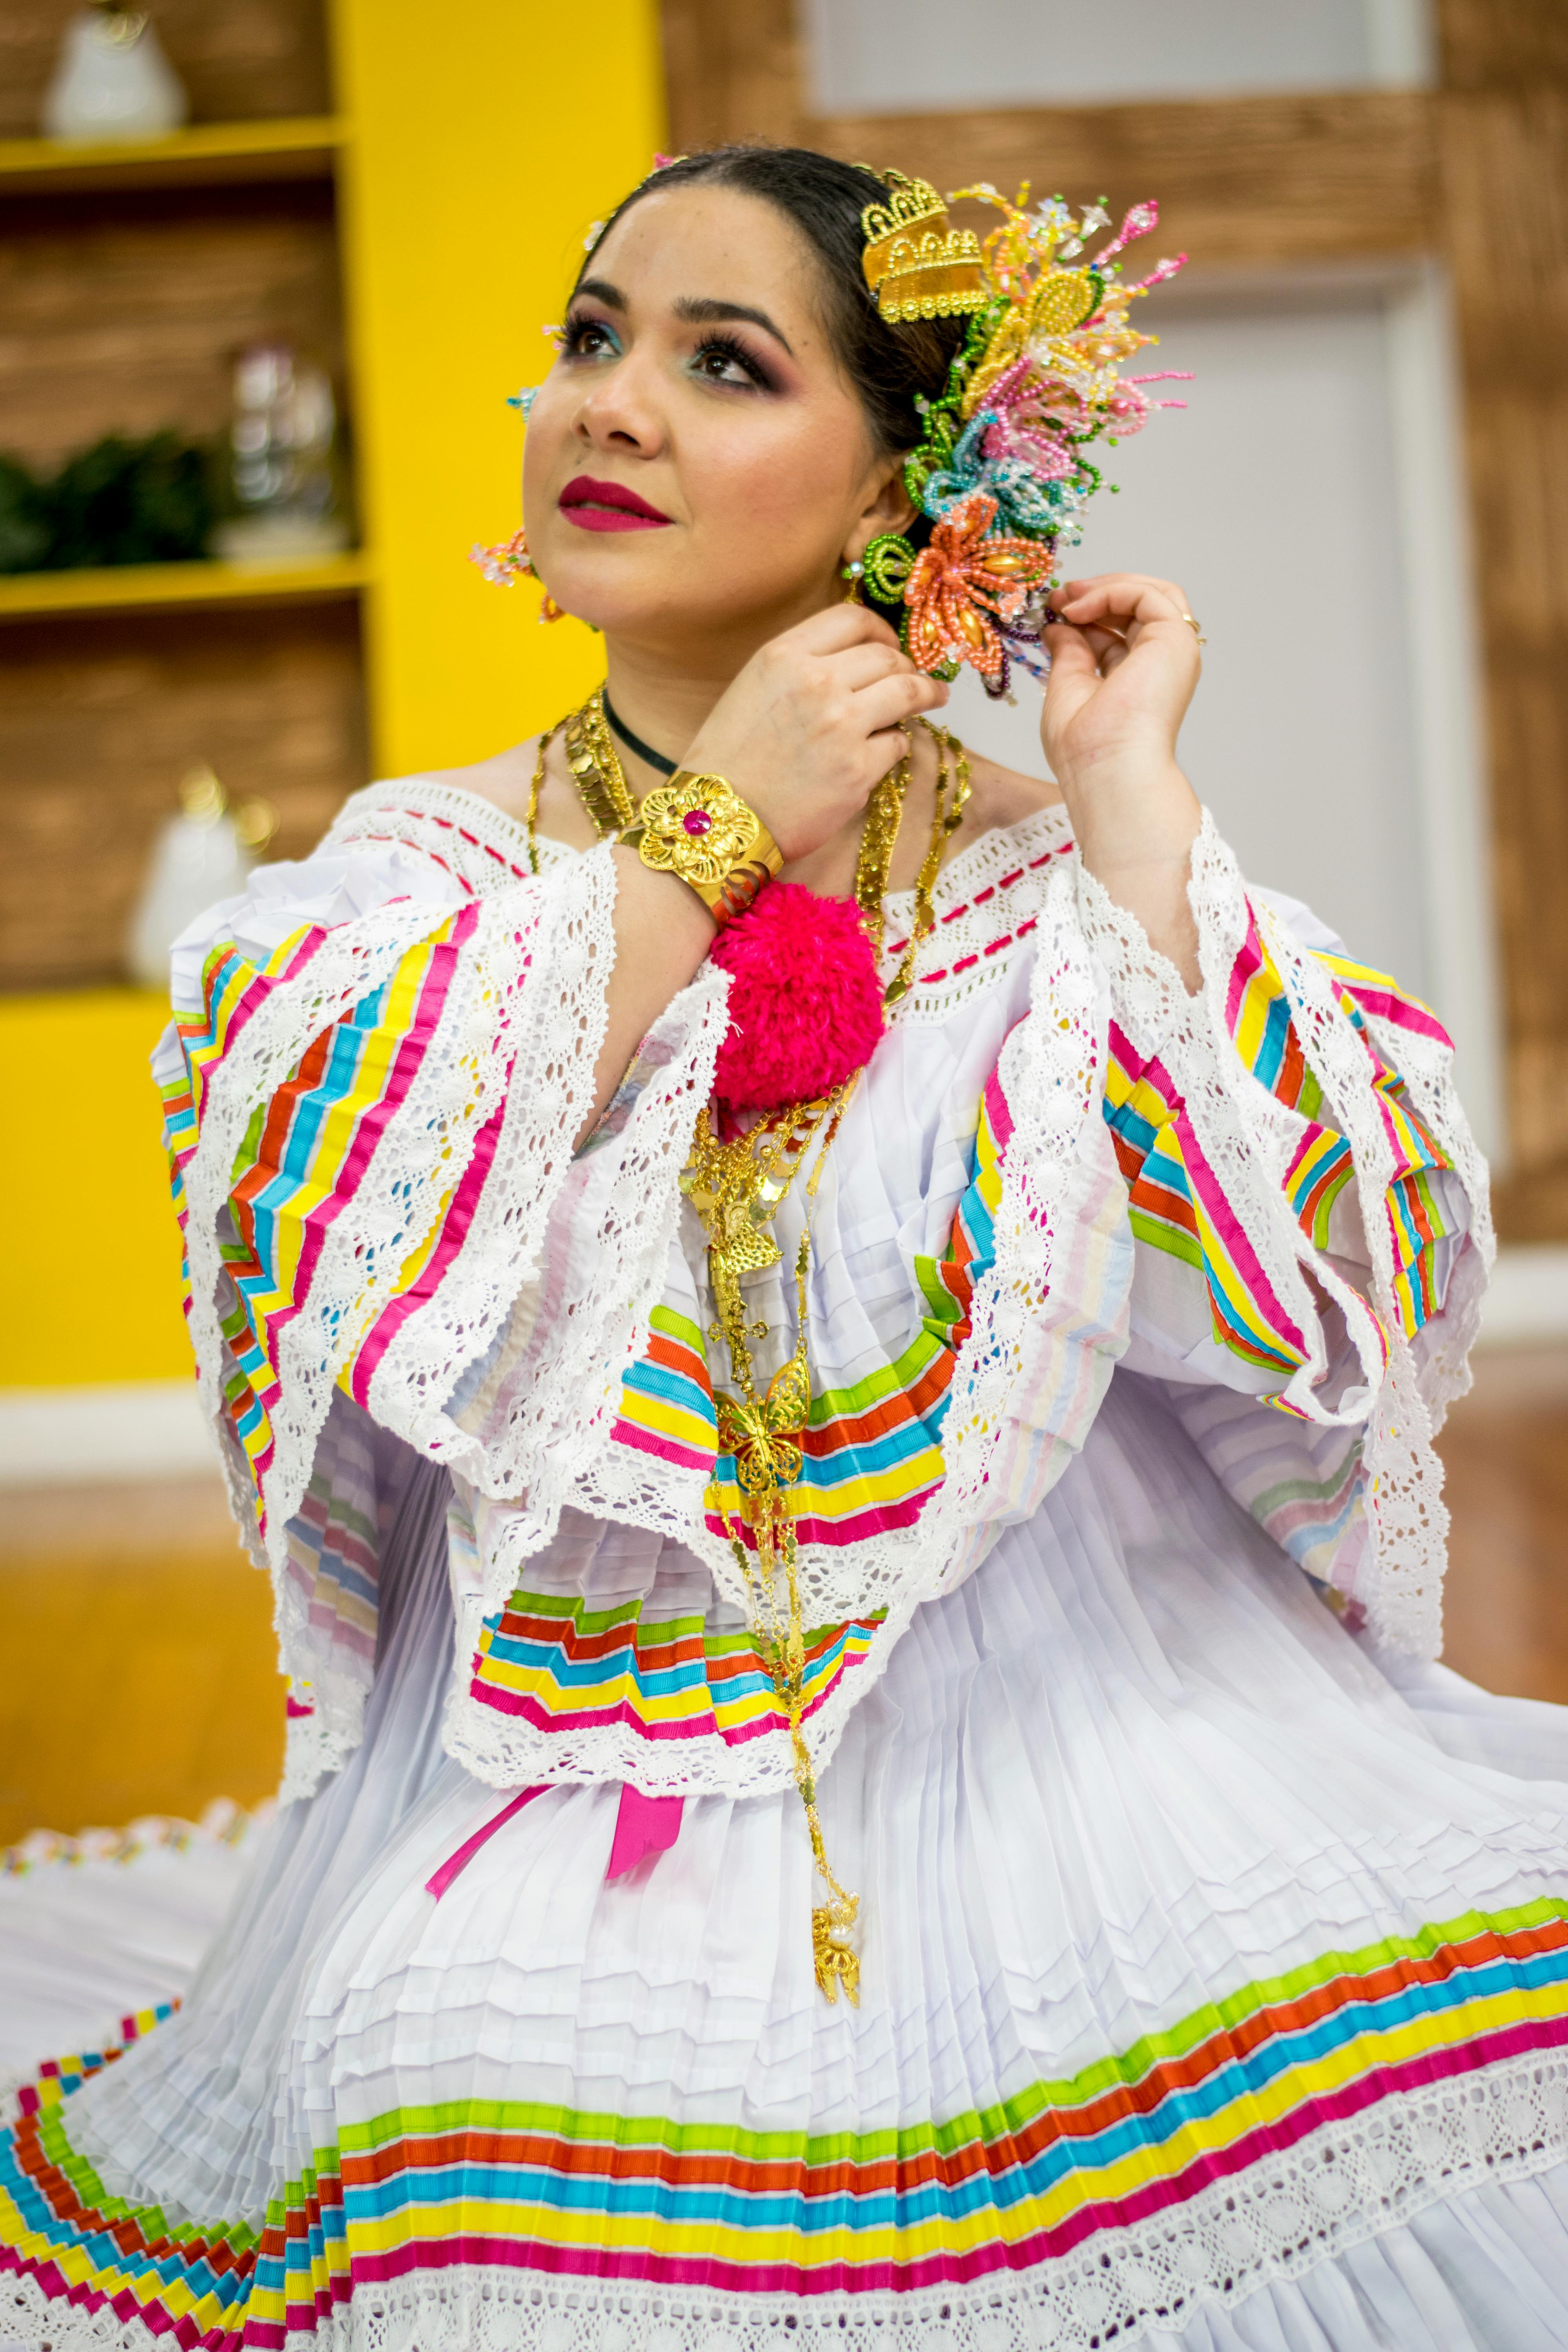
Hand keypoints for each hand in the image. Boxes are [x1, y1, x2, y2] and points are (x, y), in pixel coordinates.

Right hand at [681, 604, 948, 862]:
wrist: (716, 820)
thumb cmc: (728, 759)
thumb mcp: (752, 689)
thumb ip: (800, 666)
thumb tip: (854, 661)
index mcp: (784, 655)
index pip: (853, 619)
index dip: (881, 630)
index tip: (890, 644)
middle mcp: (816, 682)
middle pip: (886, 656)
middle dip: (908, 665)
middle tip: (915, 677)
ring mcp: (841, 726)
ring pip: (906, 693)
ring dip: (925, 694)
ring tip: (934, 699)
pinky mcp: (858, 770)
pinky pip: (898, 744)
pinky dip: (896, 744)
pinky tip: (885, 749)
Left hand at [1041, 572, 1200, 799]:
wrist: (1106, 768)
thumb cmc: (1085, 748)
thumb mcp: (1068, 687)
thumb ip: (1069, 652)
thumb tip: (1059, 624)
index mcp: (1140, 679)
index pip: (1120, 631)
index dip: (1087, 613)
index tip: (1053, 608)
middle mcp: (1161, 664)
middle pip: (1142, 606)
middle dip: (1099, 592)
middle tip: (1060, 594)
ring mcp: (1173, 651)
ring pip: (1153, 593)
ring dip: (1107, 586)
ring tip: (1068, 596)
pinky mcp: (1175, 639)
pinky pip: (1147, 595)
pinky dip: (1111, 592)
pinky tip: (1078, 609)